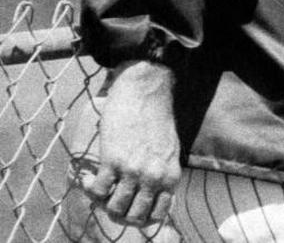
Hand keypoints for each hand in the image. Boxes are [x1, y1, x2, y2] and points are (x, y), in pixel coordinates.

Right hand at [80, 61, 180, 226]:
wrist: (146, 91)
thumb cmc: (157, 117)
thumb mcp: (170, 149)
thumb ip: (162, 172)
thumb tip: (150, 194)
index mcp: (171, 174)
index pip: (158, 213)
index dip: (142, 216)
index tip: (131, 208)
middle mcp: (153, 176)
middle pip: (134, 216)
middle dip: (121, 214)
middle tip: (112, 201)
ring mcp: (133, 170)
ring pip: (115, 209)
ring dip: (104, 203)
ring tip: (100, 189)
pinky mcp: (113, 160)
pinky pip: (97, 191)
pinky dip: (89, 188)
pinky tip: (88, 178)